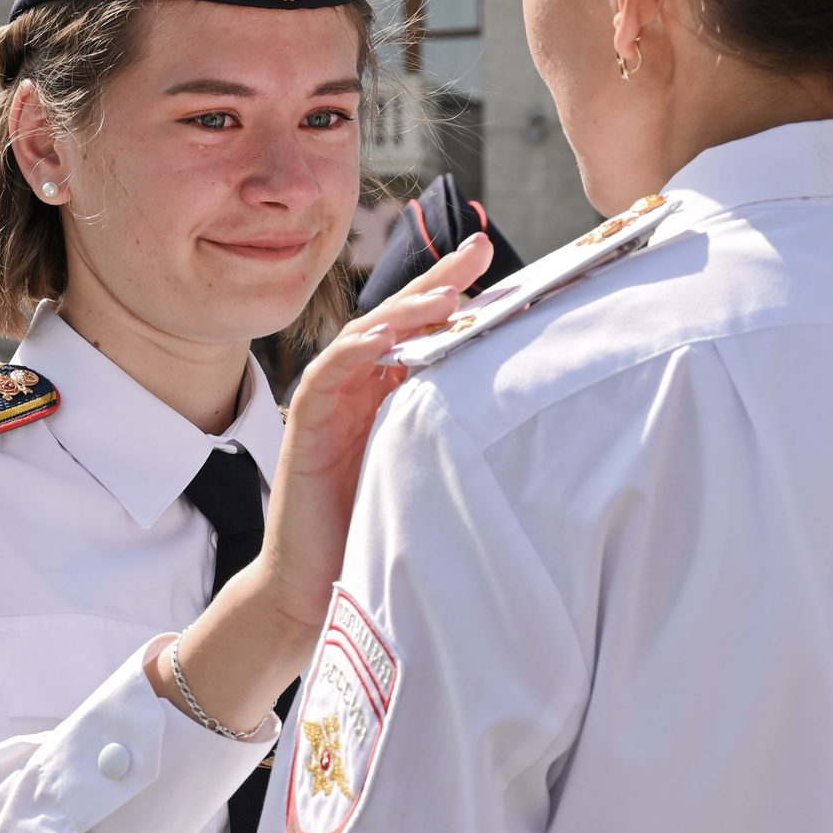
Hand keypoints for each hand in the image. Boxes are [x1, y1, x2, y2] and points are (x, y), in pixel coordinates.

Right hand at [148, 235, 493, 733]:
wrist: (319, 584)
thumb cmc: (378, 529)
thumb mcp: (431, 468)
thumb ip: (456, 429)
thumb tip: (524, 401)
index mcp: (392, 391)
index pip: (426, 329)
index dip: (455, 288)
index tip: (494, 256)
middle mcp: (362, 387)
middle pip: (400, 317)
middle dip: (439, 281)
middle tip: (479, 249)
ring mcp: (332, 401)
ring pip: (367, 336)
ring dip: (406, 311)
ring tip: (445, 294)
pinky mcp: (307, 424)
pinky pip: (328, 374)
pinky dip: (354, 351)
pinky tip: (383, 337)